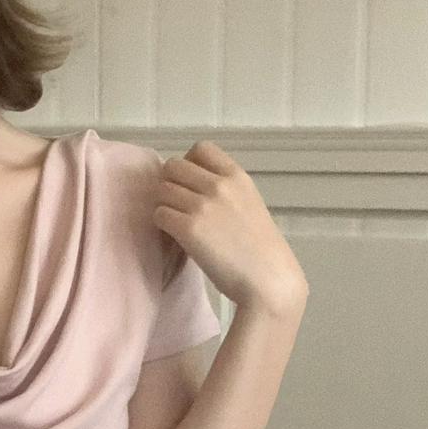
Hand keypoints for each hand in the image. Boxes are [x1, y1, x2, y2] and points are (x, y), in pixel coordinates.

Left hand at [153, 139, 307, 315]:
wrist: (268, 280)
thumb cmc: (260, 250)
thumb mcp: (249, 204)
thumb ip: (224, 191)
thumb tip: (191, 185)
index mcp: (237, 176)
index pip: (200, 148)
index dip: (188, 163)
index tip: (190, 183)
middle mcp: (219, 185)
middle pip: (173, 166)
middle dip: (170, 184)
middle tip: (177, 205)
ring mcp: (202, 205)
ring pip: (161, 190)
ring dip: (164, 205)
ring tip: (176, 222)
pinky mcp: (188, 228)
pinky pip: (158, 214)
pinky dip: (162, 225)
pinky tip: (174, 235)